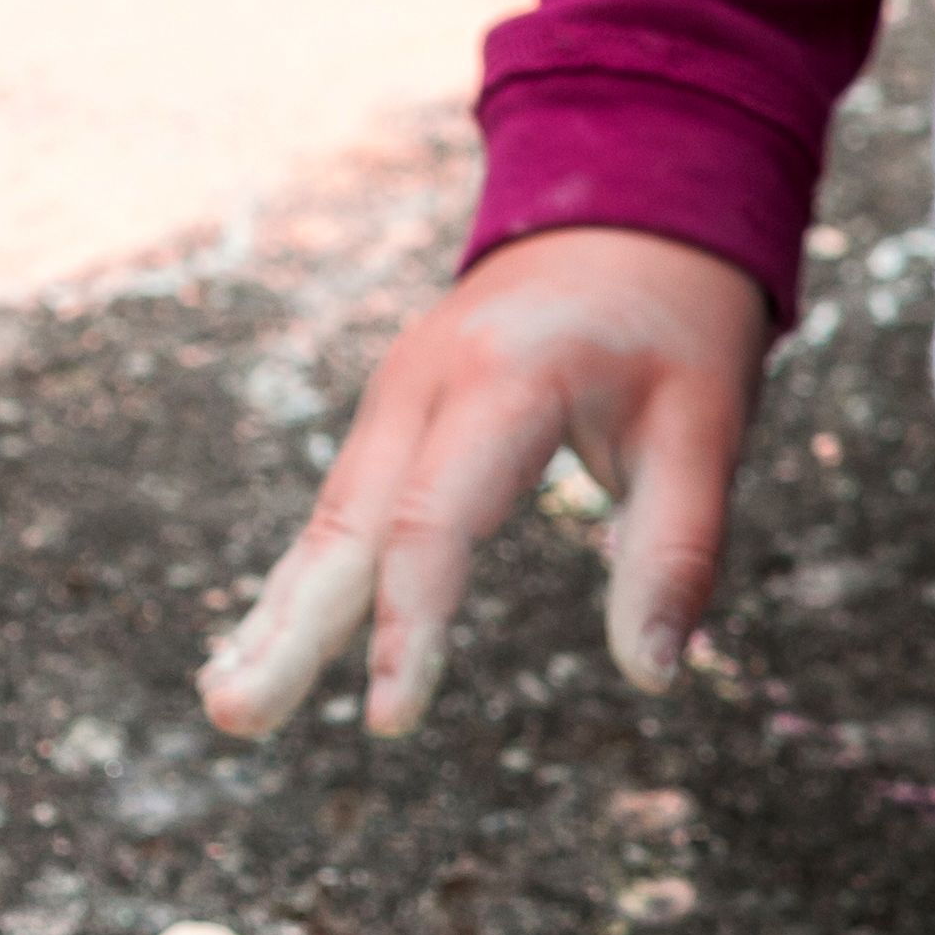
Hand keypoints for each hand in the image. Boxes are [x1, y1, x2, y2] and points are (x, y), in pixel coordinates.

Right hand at [200, 226, 771, 741]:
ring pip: (329, 520)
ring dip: (276, 615)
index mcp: (500, 383)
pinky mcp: (394, 415)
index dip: (408, 625)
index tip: (391, 719)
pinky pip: (342, 508)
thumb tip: (655, 677)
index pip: (433, 522)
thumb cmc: (676, 332)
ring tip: (229, 703)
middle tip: (235, 717)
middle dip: (290, 631)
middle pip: (347, 526)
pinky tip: (264, 643)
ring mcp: (396, 396)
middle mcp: (422, 385)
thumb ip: (677, 552)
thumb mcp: (706, 433)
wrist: (625, 215)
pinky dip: (303, 578)